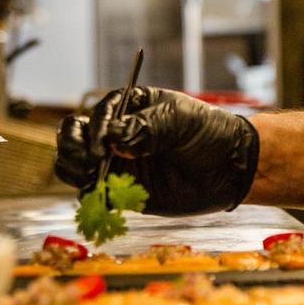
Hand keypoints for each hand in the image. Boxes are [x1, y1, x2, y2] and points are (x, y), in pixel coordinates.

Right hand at [54, 87, 259, 215]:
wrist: (230, 167)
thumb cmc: (208, 132)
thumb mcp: (178, 120)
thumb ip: (145, 128)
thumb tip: (112, 138)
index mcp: (130, 107)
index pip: (97, 114)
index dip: (95, 128)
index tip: (105, 145)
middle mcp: (117, 134)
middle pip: (74, 136)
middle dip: (73, 148)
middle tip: (90, 163)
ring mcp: (117, 163)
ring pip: (75, 164)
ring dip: (73, 170)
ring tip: (90, 177)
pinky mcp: (122, 192)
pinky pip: (93, 195)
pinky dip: (89, 197)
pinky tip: (99, 197)